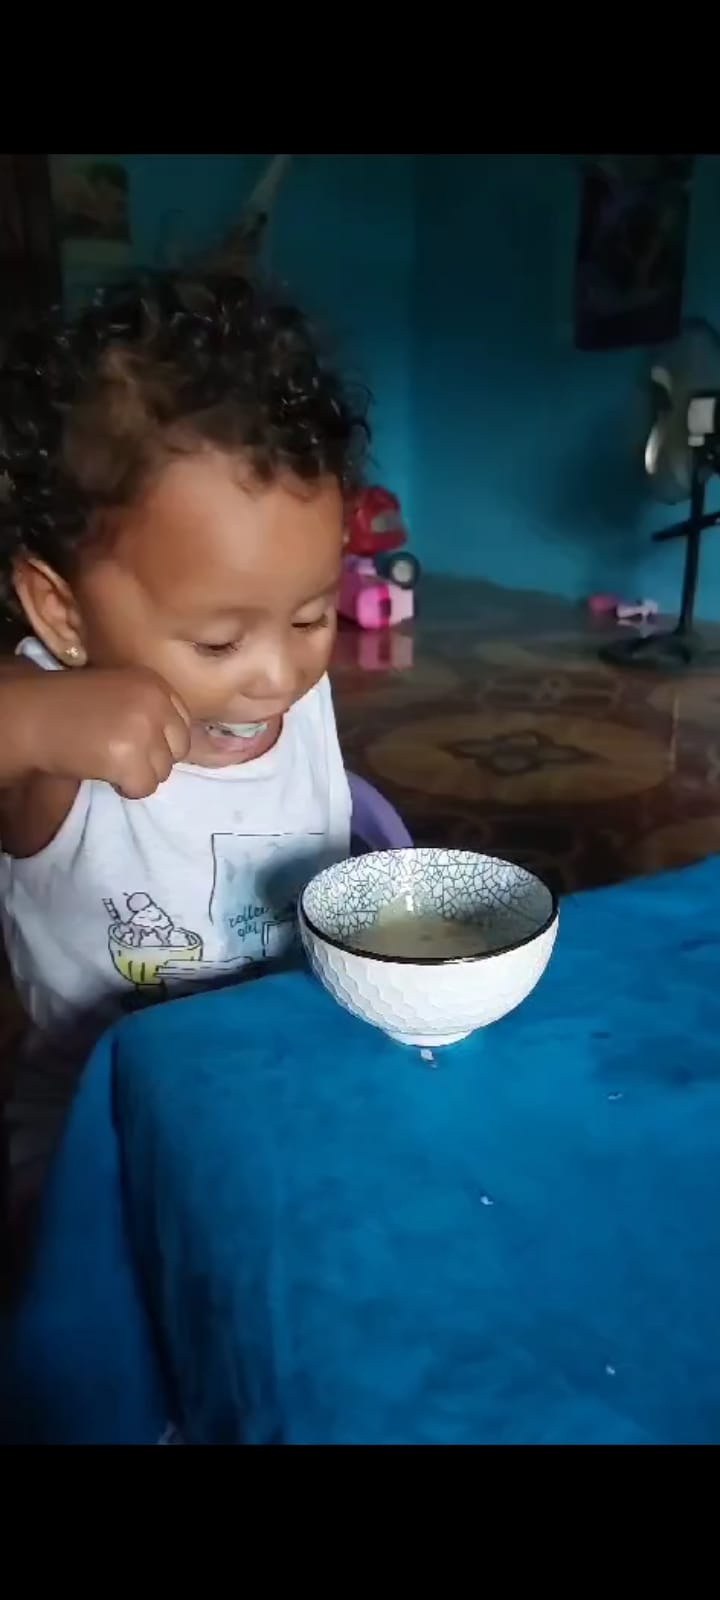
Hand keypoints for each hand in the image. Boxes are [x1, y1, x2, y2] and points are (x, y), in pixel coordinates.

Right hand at [32, 667, 190, 798]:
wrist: (34, 715)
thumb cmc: (73, 706)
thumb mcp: (122, 694)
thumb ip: (156, 712)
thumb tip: (215, 750)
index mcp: (156, 683)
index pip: (183, 723)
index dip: (159, 739)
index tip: (132, 739)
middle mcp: (156, 702)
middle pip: (179, 749)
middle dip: (153, 757)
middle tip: (117, 750)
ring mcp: (144, 730)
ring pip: (164, 771)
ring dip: (137, 773)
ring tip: (105, 755)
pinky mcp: (128, 758)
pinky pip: (145, 787)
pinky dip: (125, 787)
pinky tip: (102, 769)